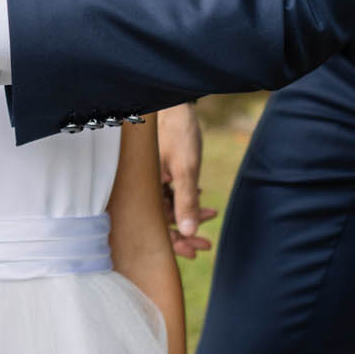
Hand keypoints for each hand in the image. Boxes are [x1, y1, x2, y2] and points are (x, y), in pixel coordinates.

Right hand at [158, 102, 217, 259]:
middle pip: (162, 219)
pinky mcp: (158, 170)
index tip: (195, 251)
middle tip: (205, 244)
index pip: (157, 226)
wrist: (176, 102)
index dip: (175, 243)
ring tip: (211, 214)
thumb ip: (187, 200)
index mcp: (144, 188)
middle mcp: (143, 186)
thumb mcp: (186, 168)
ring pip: (168, 206)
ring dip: (188, 213)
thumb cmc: (177, 132)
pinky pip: (169, 191)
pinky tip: (199, 195)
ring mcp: (150, 178)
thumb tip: (190, 232)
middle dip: (184, 232)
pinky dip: (185, 197)